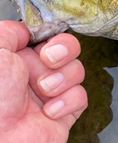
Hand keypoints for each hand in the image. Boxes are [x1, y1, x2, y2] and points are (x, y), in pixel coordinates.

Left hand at [0, 21, 86, 142]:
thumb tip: (27, 30)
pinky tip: (49, 112)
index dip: (53, 36)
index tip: (44, 42)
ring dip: (62, 79)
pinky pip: (81, 96)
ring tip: (44, 91)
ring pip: (77, 71)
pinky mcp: (66, 113)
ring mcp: (52, 93)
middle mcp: (36, 74)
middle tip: (49, 60)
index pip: (49, 37)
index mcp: (19, 58)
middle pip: (68, 49)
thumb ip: (11, 32)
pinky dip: (67, 102)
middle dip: (64, 51)